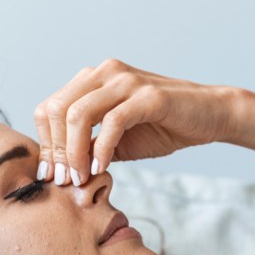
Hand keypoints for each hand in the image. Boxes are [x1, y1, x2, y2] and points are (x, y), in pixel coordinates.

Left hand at [33, 58, 236, 185]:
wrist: (209, 116)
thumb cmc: (163, 128)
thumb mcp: (116, 141)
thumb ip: (89, 147)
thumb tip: (60, 170)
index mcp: (93, 80)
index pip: (49, 108)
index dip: (45, 144)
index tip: (51, 175)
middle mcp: (105, 73)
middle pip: (57, 109)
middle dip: (56, 150)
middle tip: (64, 180)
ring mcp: (126, 81)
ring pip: (78, 114)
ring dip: (74, 152)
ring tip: (80, 178)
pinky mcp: (148, 96)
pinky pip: (112, 123)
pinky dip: (101, 150)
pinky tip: (101, 168)